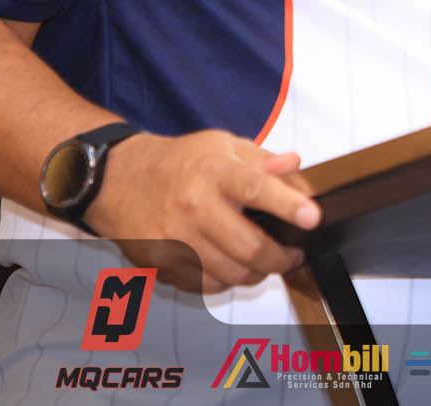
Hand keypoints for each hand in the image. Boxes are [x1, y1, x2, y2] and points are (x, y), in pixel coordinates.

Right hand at [82, 130, 321, 292]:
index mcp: (213, 171)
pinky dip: (226, 280)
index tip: (312, 217)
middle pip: (249, 246)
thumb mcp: (221, 145)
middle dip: (281, 257)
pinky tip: (229, 264)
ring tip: (262, 259)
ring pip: (232, 273)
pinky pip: (207, 285)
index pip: (255, 188)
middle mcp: (193, 206)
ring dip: (256, 272)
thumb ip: (262, 159)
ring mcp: (175, 239)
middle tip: (292, 253)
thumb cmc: (179, 162)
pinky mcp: (162, 264)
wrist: (118, 179)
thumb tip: (295, 166)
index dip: (287, 204)